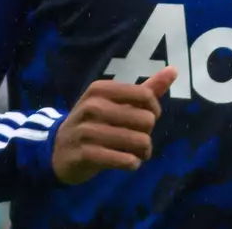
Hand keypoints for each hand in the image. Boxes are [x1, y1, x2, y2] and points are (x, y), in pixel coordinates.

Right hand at [52, 66, 176, 184]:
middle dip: (148, 134)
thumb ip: (146, 88)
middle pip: (145, 120)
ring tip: (137, 153)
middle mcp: (93, 106)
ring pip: (138, 141)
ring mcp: (87, 130)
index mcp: (101, 89)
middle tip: (139, 140)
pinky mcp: (85, 154)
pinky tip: (128, 163)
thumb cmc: (94, 123)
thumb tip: (174, 69)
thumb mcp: (116, 102)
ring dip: (142, 152)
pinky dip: (131, 163)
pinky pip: (122, 159)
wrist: (57, 150)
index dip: (154, 111)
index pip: (146, 95)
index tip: (148, 119)